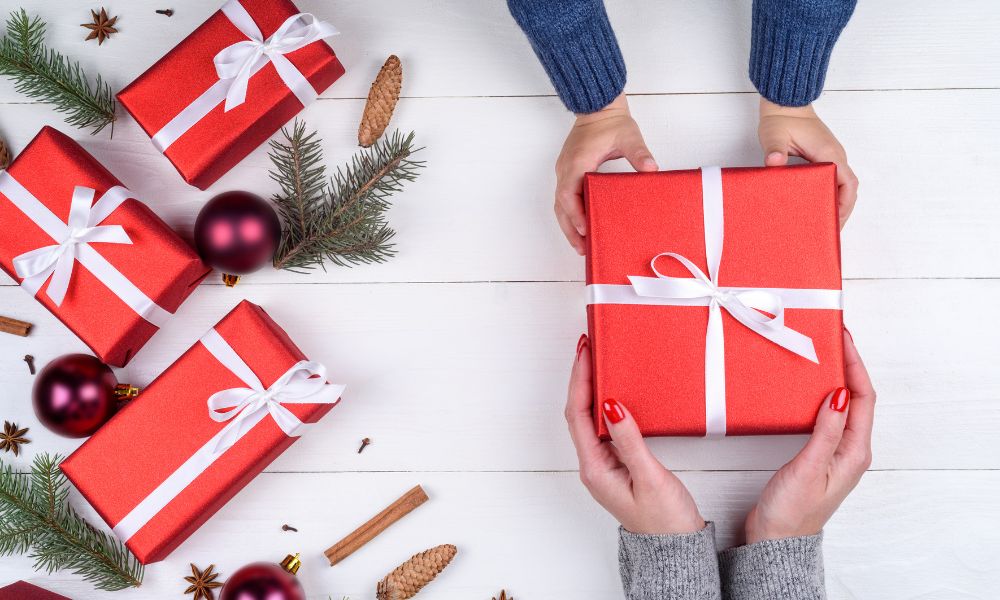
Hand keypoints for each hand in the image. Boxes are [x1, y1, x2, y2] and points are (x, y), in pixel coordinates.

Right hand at [555, 95, 657, 254]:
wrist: (598, 107)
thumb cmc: (610, 121)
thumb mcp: (629, 136)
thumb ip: (639, 153)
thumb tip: (651, 168)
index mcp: (577, 162)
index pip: (568, 193)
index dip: (575, 214)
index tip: (585, 229)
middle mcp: (566, 169)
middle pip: (561, 206)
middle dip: (570, 229)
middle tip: (582, 249)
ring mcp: (565, 171)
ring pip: (560, 204)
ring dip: (569, 225)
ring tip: (581, 245)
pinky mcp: (569, 172)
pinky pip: (564, 198)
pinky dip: (570, 214)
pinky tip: (581, 227)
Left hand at [566, 334, 703, 534]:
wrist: (675, 551)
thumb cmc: (665, 522)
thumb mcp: (650, 478)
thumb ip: (630, 441)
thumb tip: (611, 405)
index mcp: (595, 468)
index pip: (578, 414)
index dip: (580, 380)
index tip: (585, 352)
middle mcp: (593, 465)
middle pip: (578, 412)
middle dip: (581, 377)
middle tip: (588, 345)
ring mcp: (604, 465)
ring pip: (589, 418)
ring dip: (591, 388)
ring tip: (597, 359)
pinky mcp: (616, 465)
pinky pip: (603, 427)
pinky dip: (604, 403)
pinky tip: (613, 391)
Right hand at [744, 329, 874, 542]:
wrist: (775, 540)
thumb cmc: (791, 511)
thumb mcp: (809, 468)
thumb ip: (826, 431)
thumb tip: (838, 395)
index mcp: (855, 451)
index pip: (862, 397)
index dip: (855, 365)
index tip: (843, 338)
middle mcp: (849, 449)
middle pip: (856, 397)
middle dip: (847, 364)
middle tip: (830, 337)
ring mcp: (834, 451)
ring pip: (840, 404)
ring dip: (833, 378)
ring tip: (819, 354)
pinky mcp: (817, 453)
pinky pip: (825, 415)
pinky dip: (818, 395)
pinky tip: (804, 388)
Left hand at [758, 98, 858, 227]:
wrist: (785, 104)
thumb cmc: (781, 119)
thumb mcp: (775, 136)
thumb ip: (775, 150)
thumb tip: (774, 162)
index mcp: (829, 154)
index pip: (847, 184)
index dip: (844, 205)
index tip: (835, 222)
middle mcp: (835, 156)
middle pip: (848, 189)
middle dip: (841, 211)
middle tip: (828, 232)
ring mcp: (831, 156)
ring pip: (841, 185)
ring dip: (836, 203)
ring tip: (823, 224)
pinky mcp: (823, 157)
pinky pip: (832, 180)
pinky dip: (829, 194)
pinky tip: (816, 206)